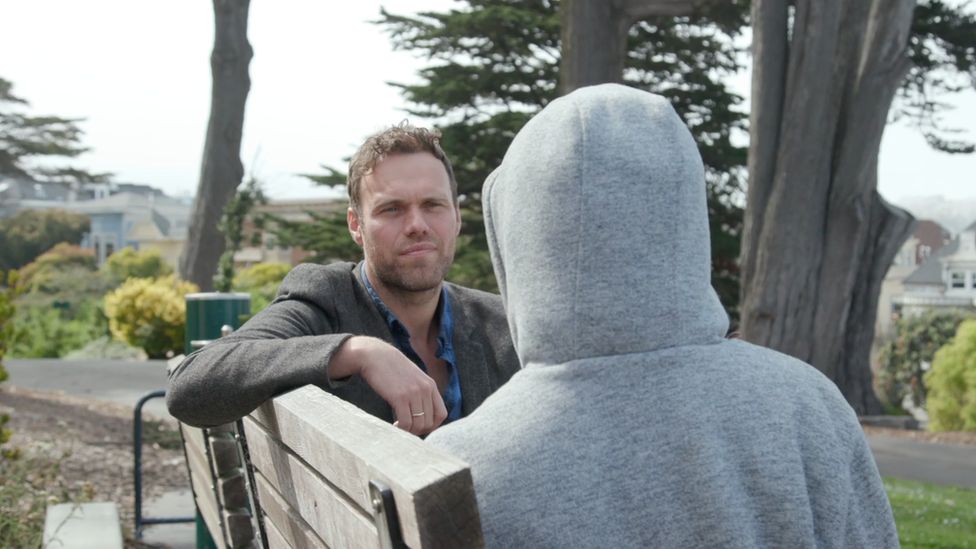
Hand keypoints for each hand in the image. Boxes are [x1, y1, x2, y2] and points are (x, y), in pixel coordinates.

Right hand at [330, 336, 447, 435]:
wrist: (375, 355)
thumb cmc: (392, 369)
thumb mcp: (413, 378)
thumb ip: (421, 392)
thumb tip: (423, 414)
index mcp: (431, 385)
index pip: (442, 414)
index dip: (432, 426)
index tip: (419, 427)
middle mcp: (425, 389)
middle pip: (429, 422)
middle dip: (418, 431)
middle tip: (406, 429)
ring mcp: (413, 393)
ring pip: (418, 425)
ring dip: (409, 431)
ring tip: (399, 427)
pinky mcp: (400, 397)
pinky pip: (405, 422)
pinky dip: (401, 429)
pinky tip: (394, 425)